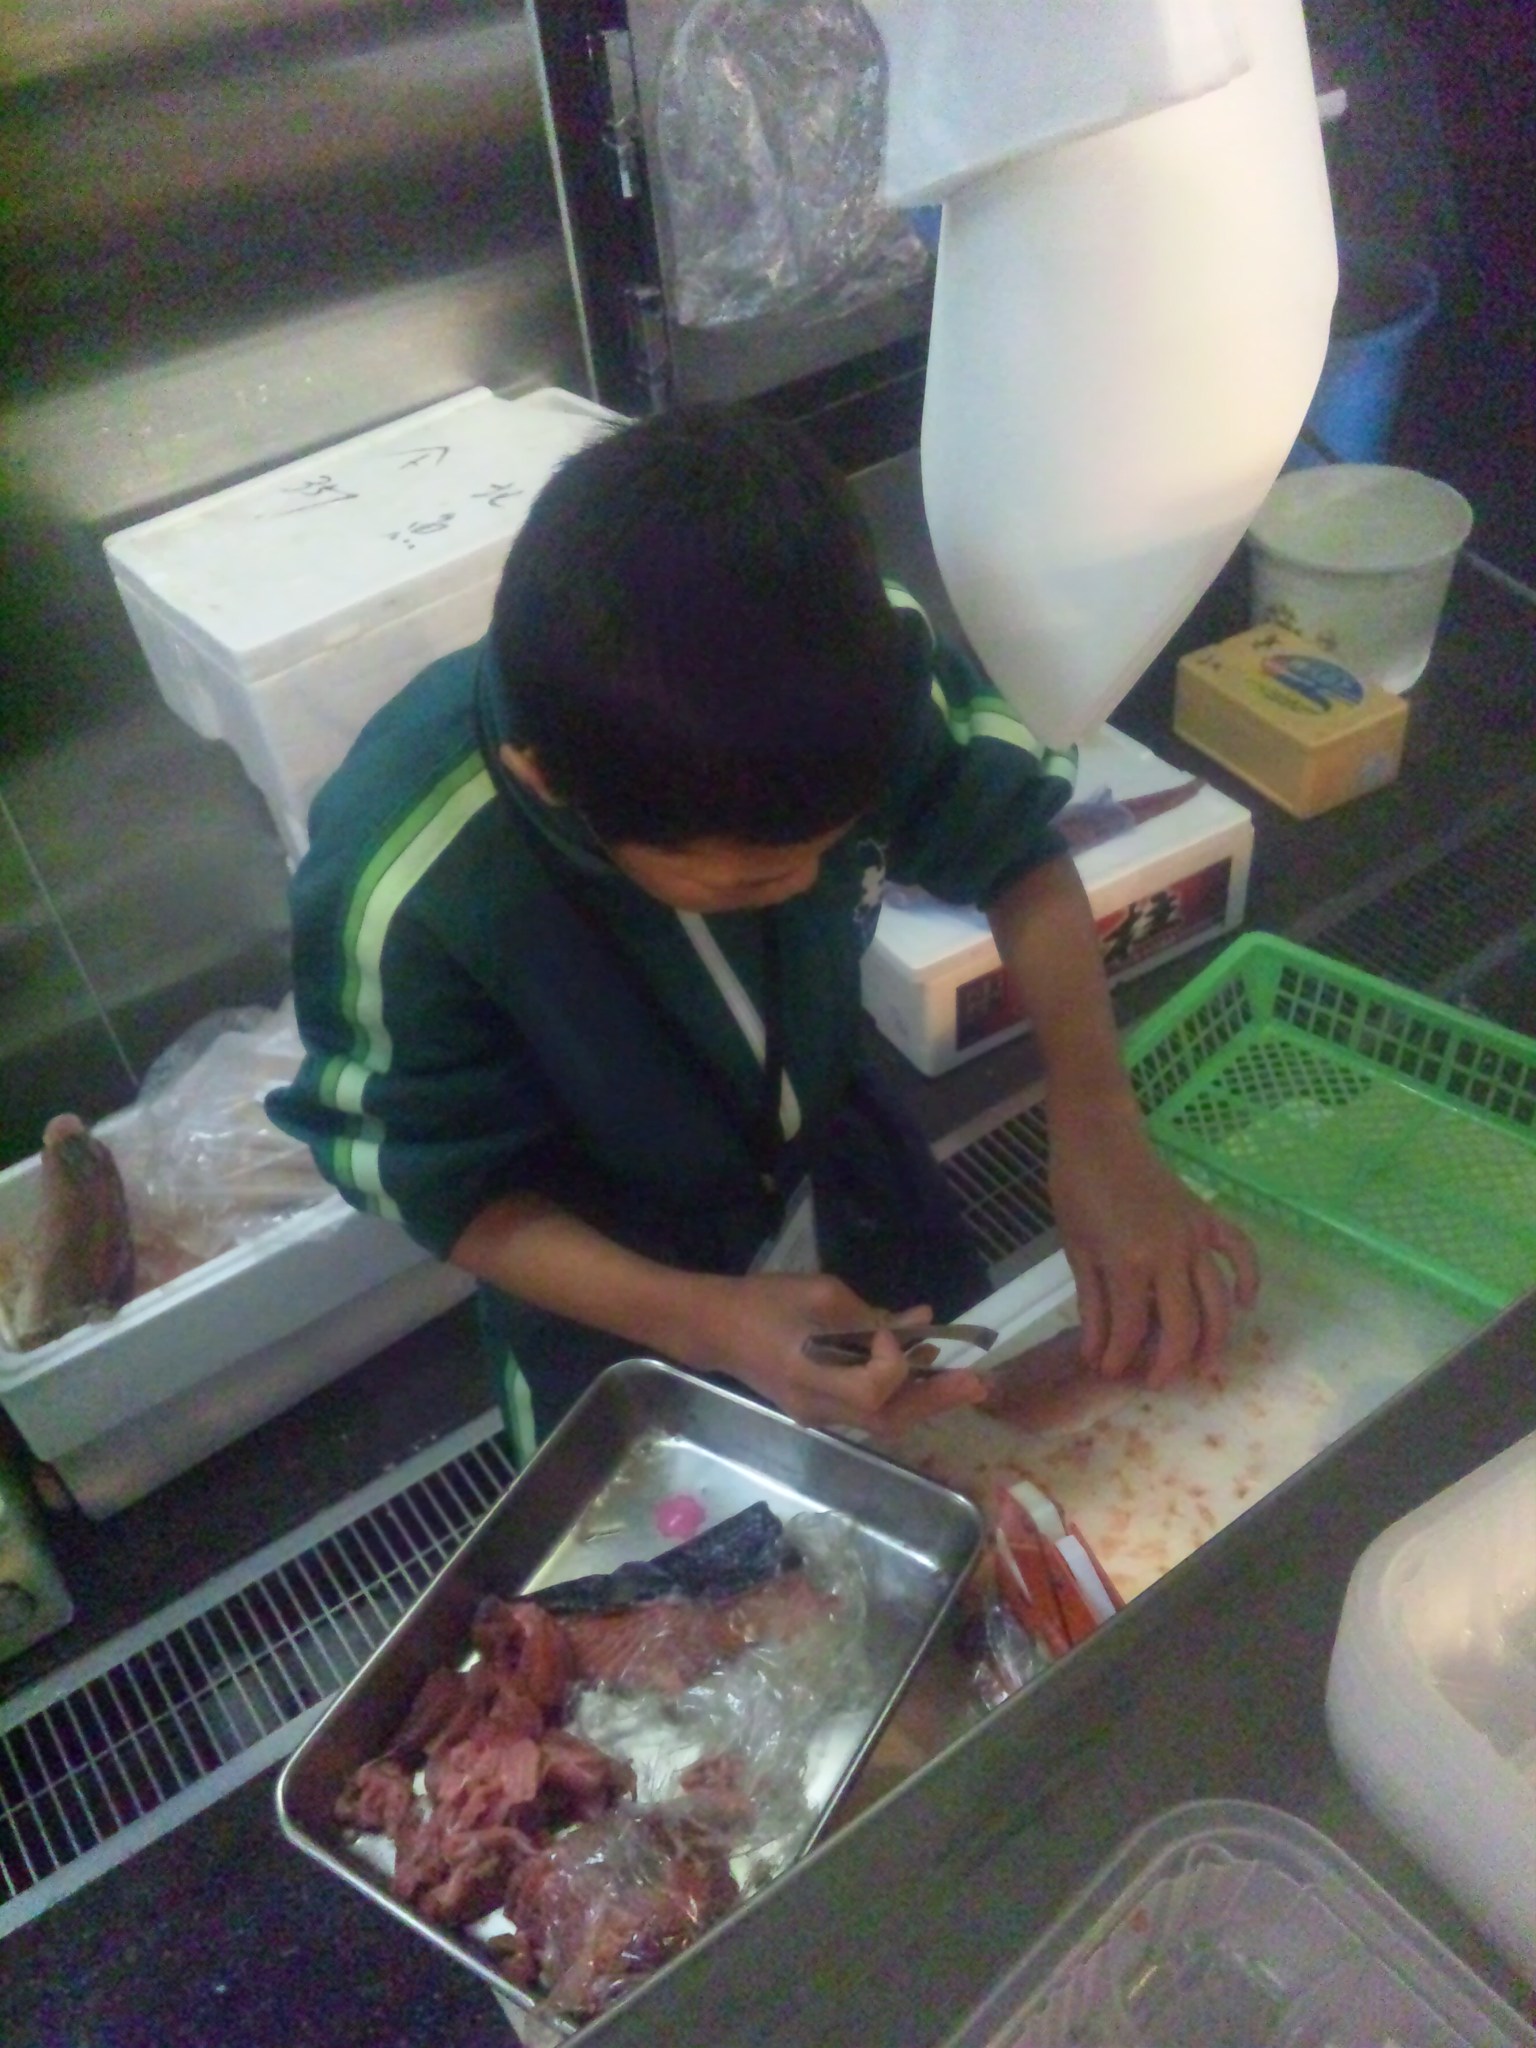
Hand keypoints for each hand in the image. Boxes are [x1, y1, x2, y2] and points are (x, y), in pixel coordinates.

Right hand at [685, 1273, 987, 1433]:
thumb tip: (908, 1327)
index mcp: (813, 1380)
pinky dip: (895, 1387)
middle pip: (890, 1419)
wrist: (713, 1327)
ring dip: (922, 1397)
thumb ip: (866, 1315)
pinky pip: (865, 1405)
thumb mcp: (818, 1294)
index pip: (876, 1390)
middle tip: (979, 1383)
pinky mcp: (816, 1405)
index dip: (896, 1361)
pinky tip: (915, 1359)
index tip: (889, 1328)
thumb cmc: (763, 1302)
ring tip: (959, 1377)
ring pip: (881, 1417)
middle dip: (937, 1400)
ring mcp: (817, 1413)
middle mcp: (820, 1409)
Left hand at [1048, 1099, 1258, 1386]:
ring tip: (1203, 1365)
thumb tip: (1098, 1354)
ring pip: (1216, 1301)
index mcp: (1130, 1264)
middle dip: (1170, 1362)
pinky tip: (1245, 1305)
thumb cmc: (1077, 1191)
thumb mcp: (1077, 1251)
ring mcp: (1195, 1237)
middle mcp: (1171, 1256)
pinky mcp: (1209, 1219)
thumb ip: (1093, 1306)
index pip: (1132, 1328)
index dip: (1120, 1357)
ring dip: (1213, 1338)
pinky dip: (1249, 1278)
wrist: (1099, 1137)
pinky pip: (1240, 1252)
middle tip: (1158, 1381)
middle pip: (1182, 1325)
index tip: (1109, 1373)